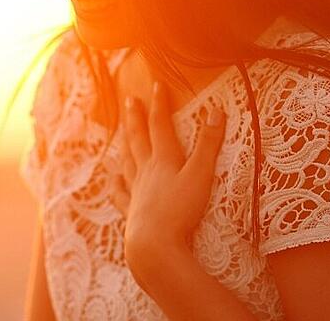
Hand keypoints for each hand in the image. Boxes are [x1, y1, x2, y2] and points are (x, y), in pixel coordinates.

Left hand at [114, 82, 225, 281]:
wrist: (154, 244)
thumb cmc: (180, 210)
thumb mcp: (201, 175)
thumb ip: (209, 144)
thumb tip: (217, 110)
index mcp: (163, 161)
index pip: (161, 126)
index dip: (159, 104)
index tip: (156, 84)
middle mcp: (145, 172)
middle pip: (138, 139)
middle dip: (136, 118)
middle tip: (129, 100)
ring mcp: (136, 192)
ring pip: (127, 162)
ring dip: (125, 145)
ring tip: (121, 134)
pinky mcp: (131, 212)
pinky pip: (120, 193)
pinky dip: (115, 183)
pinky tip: (112, 177)